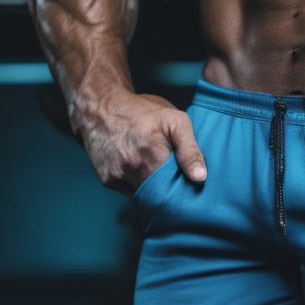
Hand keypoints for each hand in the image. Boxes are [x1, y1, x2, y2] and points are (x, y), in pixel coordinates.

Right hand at [72, 88, 206, 195]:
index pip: (176, 189)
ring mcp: (118, 176)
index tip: (188, 182)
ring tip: (155, 166)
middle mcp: (133, 168)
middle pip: (160, 196)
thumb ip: (190, 149)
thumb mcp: (174, 120)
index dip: (184, 189)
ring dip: (153, 188)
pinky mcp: (108, 180)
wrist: (103, 108)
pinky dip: (138, 183)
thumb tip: (200, 178)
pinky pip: (130, 191)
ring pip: (144, 196)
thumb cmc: (143, 111)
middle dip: (169, 189)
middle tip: (172, 173)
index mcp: (153, 152)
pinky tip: (139, 166)